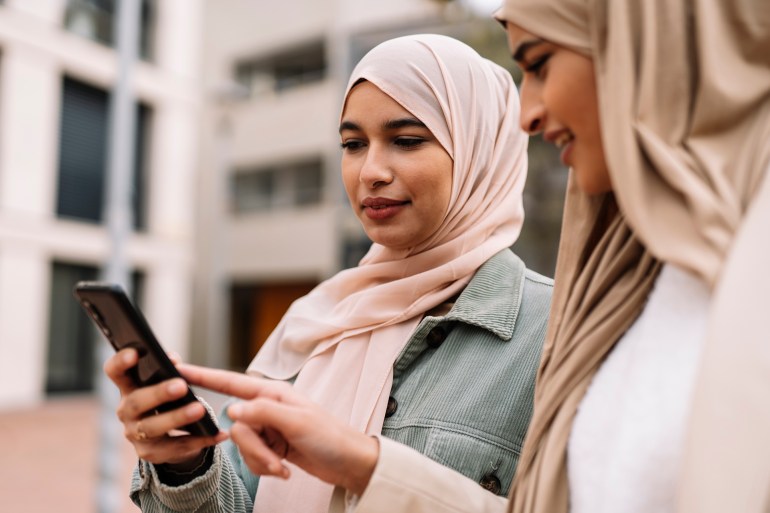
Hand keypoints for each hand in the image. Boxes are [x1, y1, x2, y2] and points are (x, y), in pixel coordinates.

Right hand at [103, 349, 227, 465]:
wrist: (168, 437)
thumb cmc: (167, 399)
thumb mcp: (166, 382)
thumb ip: (168, 369)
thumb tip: (173, 360)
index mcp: (128, 388)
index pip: (115, 372)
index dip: (120, 362)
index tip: (135, 353)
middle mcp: (126, 411)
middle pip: (136, 402)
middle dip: (158, 393)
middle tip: (181, 386)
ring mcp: (135, 434)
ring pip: (153, 427)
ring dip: (178, 417)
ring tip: (199, 409)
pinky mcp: (150, 453)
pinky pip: (176, 447)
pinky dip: (199, 440)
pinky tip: (218, 434)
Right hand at [179, 364, 379, 494]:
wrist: (347, 463)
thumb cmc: (330, 436)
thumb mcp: (297, 421)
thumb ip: (262, 413)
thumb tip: (232, 410)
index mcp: (271, 393)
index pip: (230, 382)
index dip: (203, 376)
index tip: (178, 370)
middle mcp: (265, 408)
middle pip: (236, 427)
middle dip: (254, 449)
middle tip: (277, 457)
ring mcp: (267, 429)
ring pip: (242, 447)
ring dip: (262, 461)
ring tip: (284, 464)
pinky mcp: (269, 447)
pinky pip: (251, 460)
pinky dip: (266, 468)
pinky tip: (284, 469)